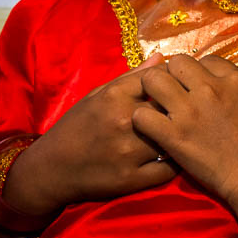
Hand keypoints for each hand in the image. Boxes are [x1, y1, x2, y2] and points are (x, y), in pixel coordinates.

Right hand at [5, 53, 175, 216]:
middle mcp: (123, 122)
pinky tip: (175, 156)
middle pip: (172, 109)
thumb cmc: (76, 126)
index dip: (174, 84)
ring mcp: (128, 152)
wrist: (49, 169)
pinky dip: (176, 163)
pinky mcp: (131, 179)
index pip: (161, 80)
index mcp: (115, 96)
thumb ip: (132, 78)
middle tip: (188, 114)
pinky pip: (168, 169)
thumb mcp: (97, 95)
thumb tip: (163, 58)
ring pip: (173, 138)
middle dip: (181, 110)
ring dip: (179, 137)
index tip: (178, 90)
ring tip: (182, 135)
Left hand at [132, 55, 237, 214]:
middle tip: (173, 94)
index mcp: (235, 79)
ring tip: (157, 106)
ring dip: (152, 92)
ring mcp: (190, 110)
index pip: (205, 59)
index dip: (197, 73)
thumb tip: (211, 85)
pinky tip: (152, 129)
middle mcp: (210, 88)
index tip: (197, 88)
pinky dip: (143, 121)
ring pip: (152, 80)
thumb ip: (232, 90)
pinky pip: (142, 115)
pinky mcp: (174, 135)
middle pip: (176, 63)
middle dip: (172, 75)